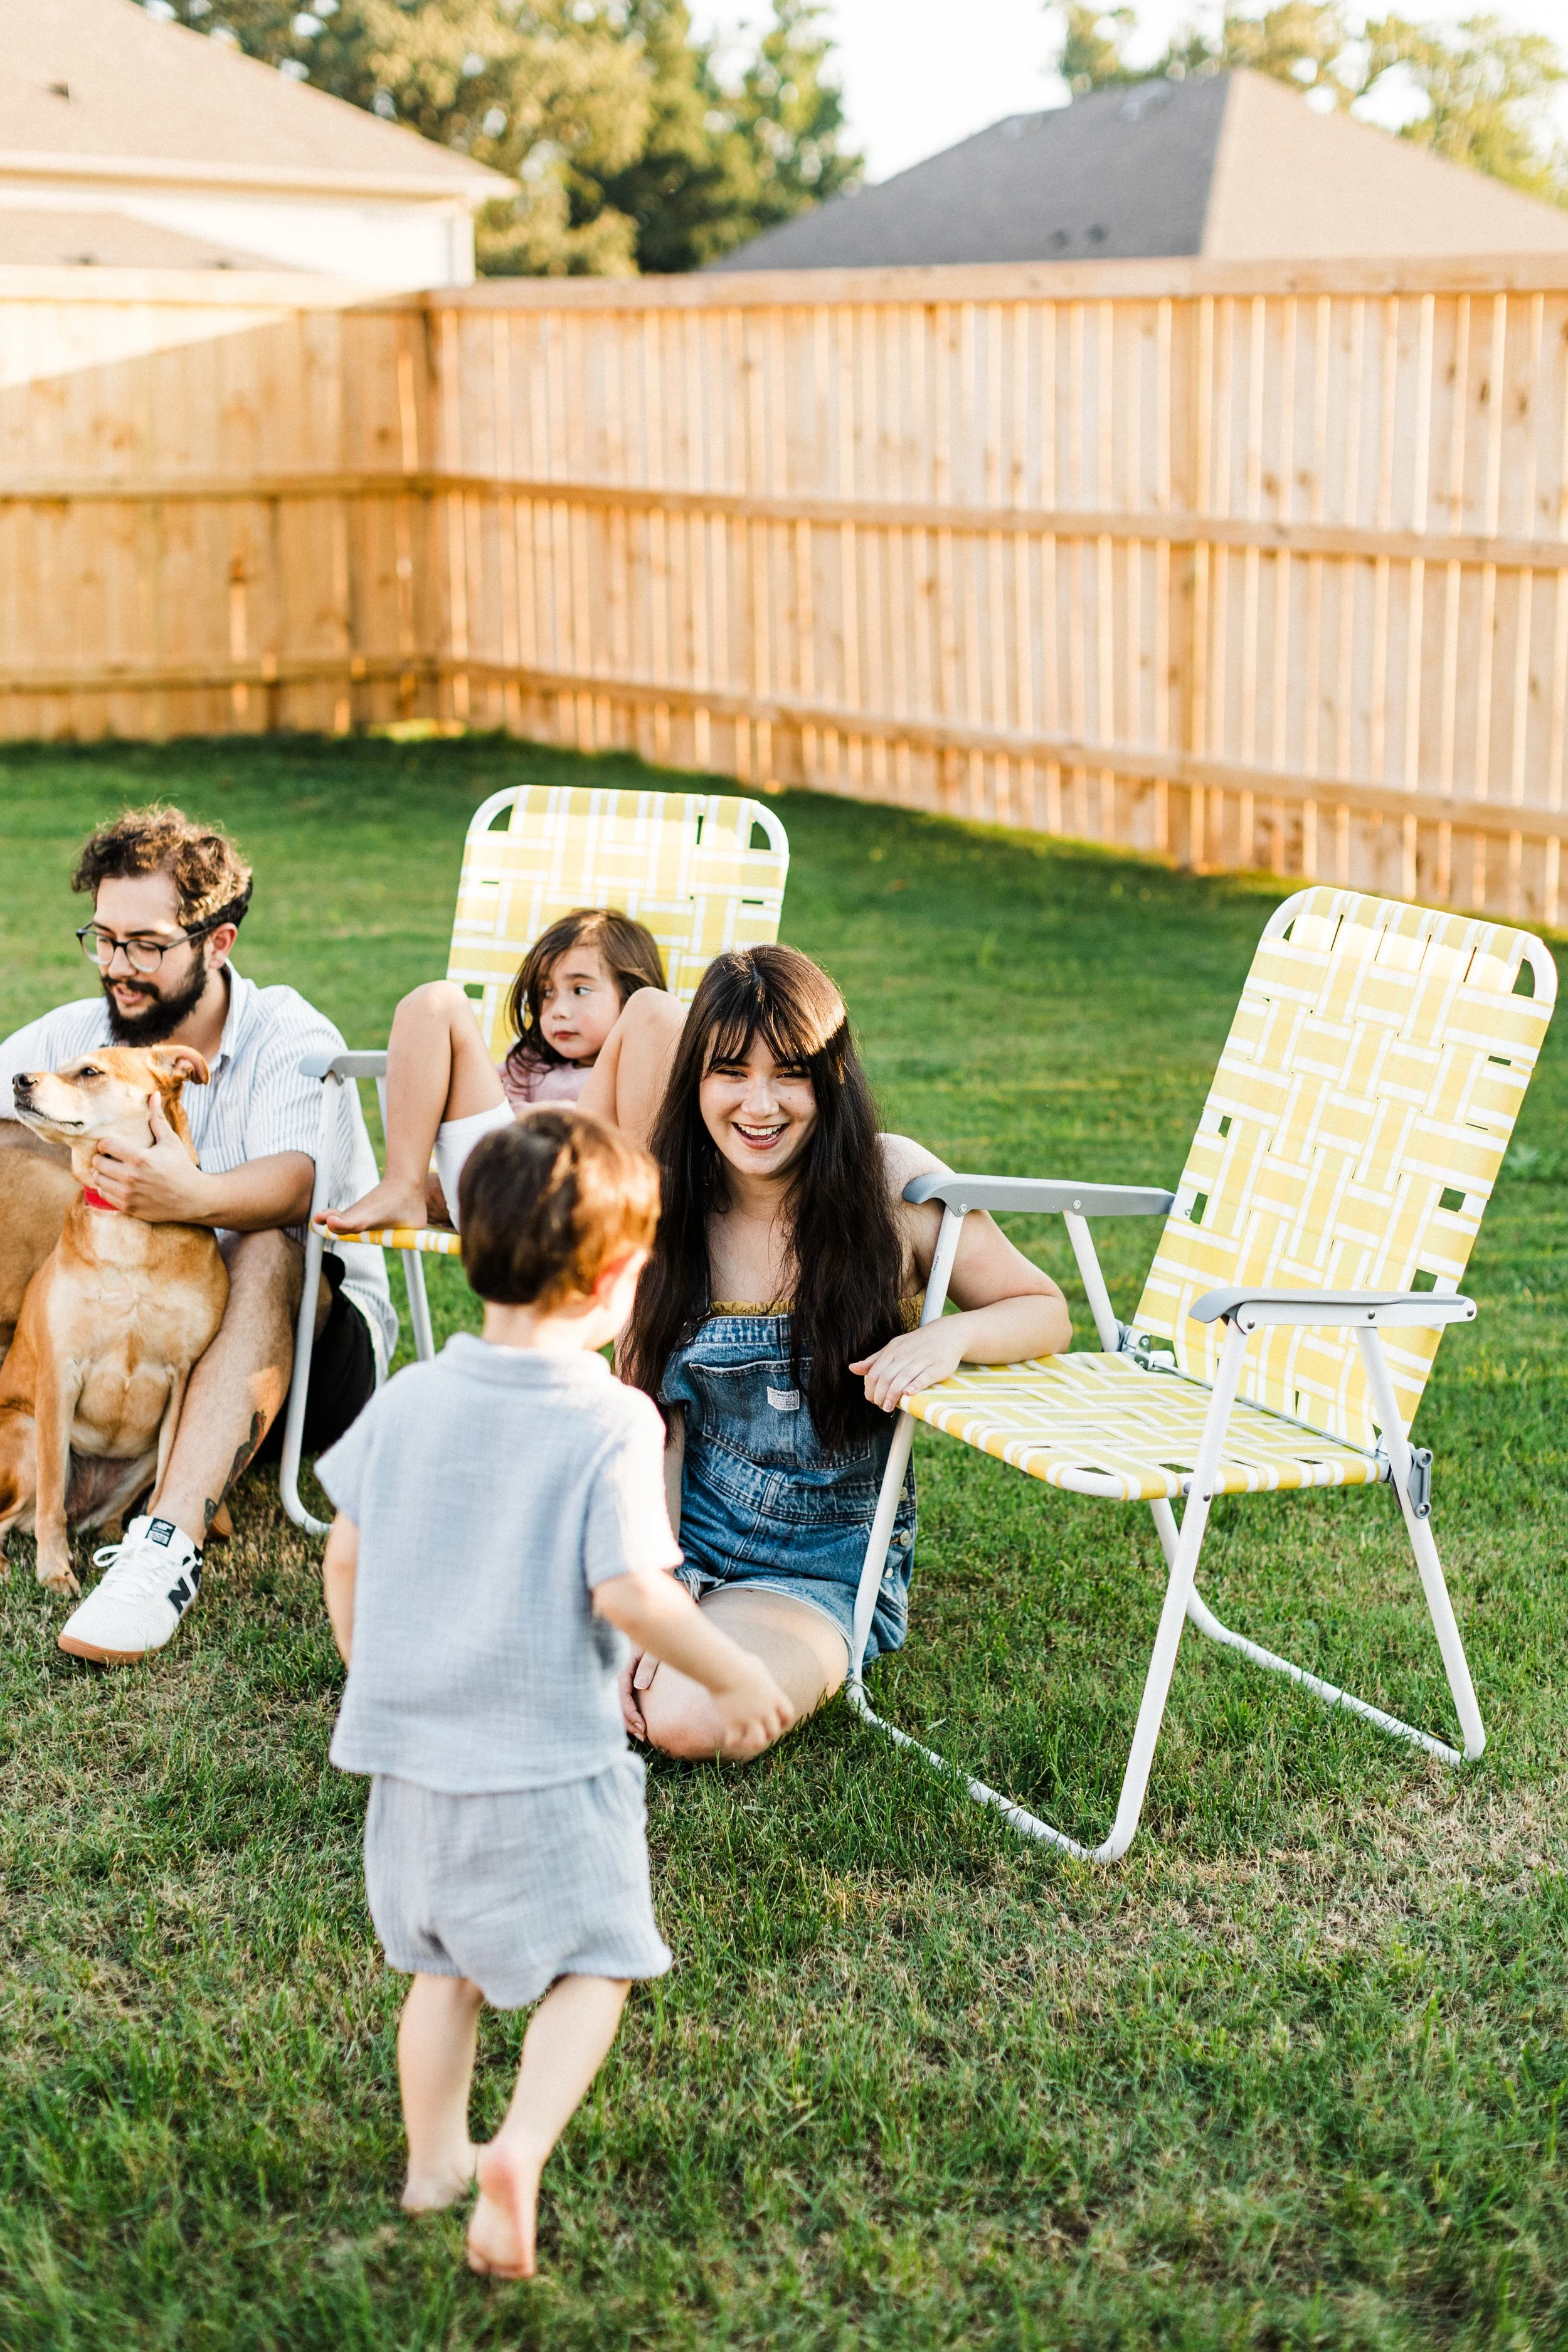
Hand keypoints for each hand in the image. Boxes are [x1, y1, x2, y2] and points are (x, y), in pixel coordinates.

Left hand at [89, 1099, 209, 1221]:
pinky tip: (116, 1184)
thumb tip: (153, 1095)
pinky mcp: (129, 1208)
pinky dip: (106, 1188)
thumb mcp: (171, 1142)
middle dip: (102, 1158)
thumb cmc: (182, 1167)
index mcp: (141, 1158)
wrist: (194, 1198)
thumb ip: (157, 1119)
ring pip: (97, 1180)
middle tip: (110, 1158)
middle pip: (97, 1163)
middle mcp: (132, 1177)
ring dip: (102, 1174)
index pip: (106, 1145)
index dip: (106, 1143)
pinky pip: (104, 1195)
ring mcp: (129, 1194)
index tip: (112, 1145)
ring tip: (111, 1171)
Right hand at [619, 1649, 659, 1739]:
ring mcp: (620, 1680)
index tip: (643, 1726)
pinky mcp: (625, 1682)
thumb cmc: (654, 1640)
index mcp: (623, 1668)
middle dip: (629, 1722)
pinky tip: (637, 1724)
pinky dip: (628, 1714)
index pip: (622, 1695)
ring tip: (642, 1734)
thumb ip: (647, 1666)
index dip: (630, 1713)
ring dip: (628, 1721)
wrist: (651, 1630)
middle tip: (644, 1736)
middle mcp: (618, 1676)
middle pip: (617, 1704)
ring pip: (618, 1705)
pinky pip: (623, 1700)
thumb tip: (640, 1686)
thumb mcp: (653, 1651)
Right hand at [710, 1654, 794, 1759]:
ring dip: (752, 1743)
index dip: (783, 1720)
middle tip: (755, 1729)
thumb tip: (756, 1674)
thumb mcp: (757, 1666)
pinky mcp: (733, 1723)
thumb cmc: (739, 1662)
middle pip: (775, 1732)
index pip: (789, 1715)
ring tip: (744, 1739)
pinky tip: (727, 1736)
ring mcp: (749, 1718)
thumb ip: (761, 1676)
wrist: (725, 1668)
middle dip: (767, 1734)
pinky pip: (734, 1741)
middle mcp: (765, 1710)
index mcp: (773, 1696)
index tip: (773, 1719)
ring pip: (759, 1743)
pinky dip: (731, 1741)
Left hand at [849, 1322, 965, 1412]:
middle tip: (880, 1406)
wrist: (947, 1334)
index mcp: (893, 1350)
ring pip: (903, 1377)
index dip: (870, 1388)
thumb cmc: (917, 1344)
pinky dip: (915, 1385)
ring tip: (888, 1407)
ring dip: (893, 1394)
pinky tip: (908, 1394)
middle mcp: (906, 1354)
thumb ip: (874, 1360)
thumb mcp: (893, 1348)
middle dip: (880, 1394)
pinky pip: (925, 1377)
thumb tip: (853, 1369)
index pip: (875, 1372)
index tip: (871, 1399)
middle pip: (887, 1377)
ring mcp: (923, 1360)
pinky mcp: (938, 1366)